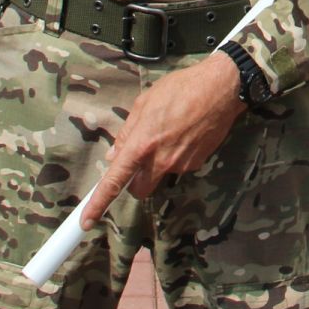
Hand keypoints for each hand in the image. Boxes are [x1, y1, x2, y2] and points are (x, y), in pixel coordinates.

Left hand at [80, 52, 243, 225]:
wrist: (222, 88)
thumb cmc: (181, 88)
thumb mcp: (145, 102)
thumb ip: (127, 131)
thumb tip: (115, 155)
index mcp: (142, 143)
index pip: (115, 181)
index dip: (99, 203)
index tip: (87, 221)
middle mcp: (161, 160)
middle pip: (139, 189)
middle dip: (135, 181)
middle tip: (140, 159)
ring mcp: (181, 164)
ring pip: (161, 175)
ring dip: (159, 162)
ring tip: (171, 131)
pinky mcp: (197, 163)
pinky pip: (179, 166)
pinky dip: (178, 155)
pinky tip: (185, 133)